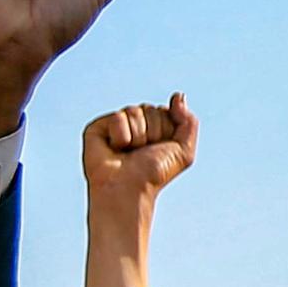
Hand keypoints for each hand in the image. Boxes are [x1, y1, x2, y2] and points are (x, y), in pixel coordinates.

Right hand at [81, 96, 197, 286]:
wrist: (129, 190)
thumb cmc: (154, 174)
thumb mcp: (184, 150)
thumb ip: (189, 122)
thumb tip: (178, 96)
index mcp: (154, 125)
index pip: (166, 111)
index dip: (166, 132)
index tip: (158, 150)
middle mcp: (135, 123)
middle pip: (151, 109)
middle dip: (153, 133)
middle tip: (142, 153)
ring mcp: (116, 124)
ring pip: (135, 112)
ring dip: (137, 137)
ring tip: (128, 152)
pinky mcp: (98, 127)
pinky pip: (118, 117)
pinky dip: (121, 136)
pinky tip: (115, 149)